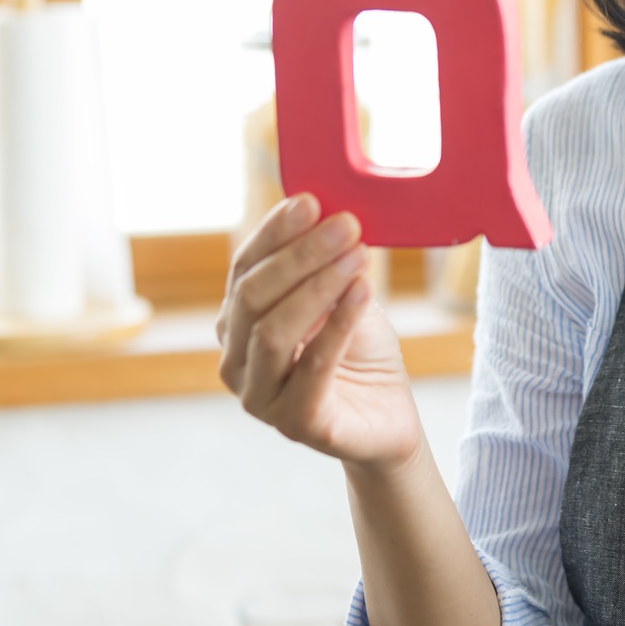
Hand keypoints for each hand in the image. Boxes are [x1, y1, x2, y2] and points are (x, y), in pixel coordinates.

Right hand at [217, 193, 422, 471]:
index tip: (309, 201)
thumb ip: (324, 261)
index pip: (244, 268)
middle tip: (344, 225)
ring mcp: (260, 398)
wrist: (387, 415)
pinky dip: (338, 325)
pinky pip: (311, 368)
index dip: (274, 231)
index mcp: (238, 322)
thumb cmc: (358, 350)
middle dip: (300, 255)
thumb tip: (326, 207)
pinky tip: (361, 292)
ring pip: (273, 331)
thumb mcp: (339, 294)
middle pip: (253, 296)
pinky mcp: (295, 424)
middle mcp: (236, 361)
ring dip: (318, 285)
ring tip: (358, 255)